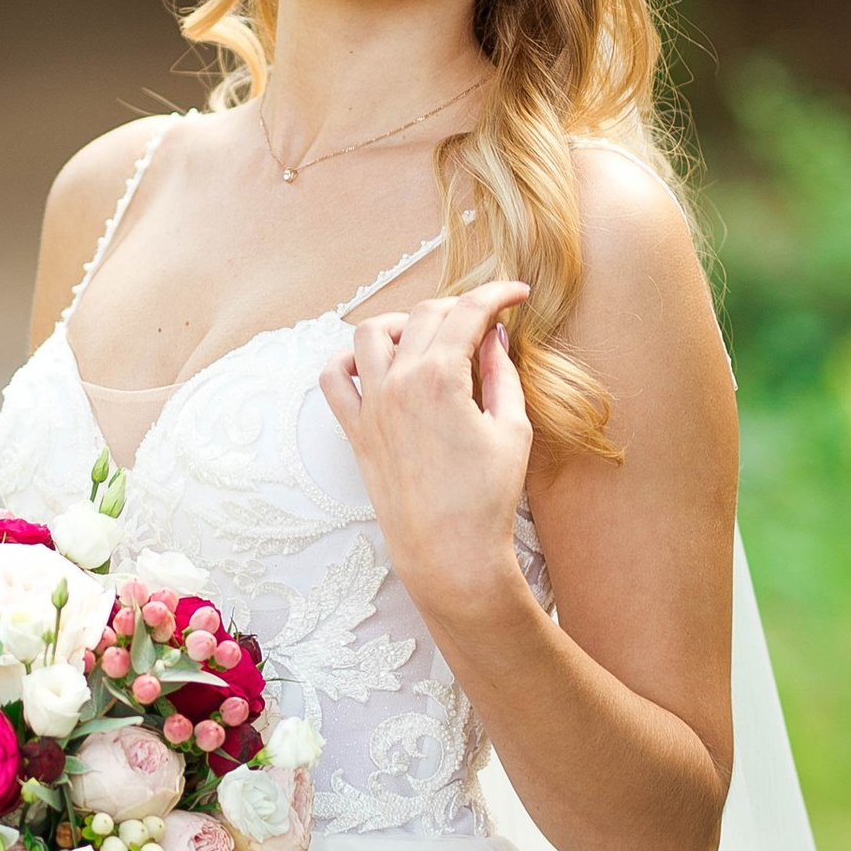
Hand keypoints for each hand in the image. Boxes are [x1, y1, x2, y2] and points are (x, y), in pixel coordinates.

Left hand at [320, 279, 534, 628]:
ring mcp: (370, 406)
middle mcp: (397, 384)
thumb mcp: (512, 429)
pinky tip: (376, 363)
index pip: (467, 312)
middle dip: (458, 307)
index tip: (516, 294)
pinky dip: (349, 359)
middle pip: (423, 315)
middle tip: (483, 320)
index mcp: (440, 378)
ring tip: (428, 336)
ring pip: (369, 334)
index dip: (496, 295)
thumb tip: (494, 337)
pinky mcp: (355, 431)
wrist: (449, 555)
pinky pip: (334, 379)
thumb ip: (501, 374)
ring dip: (400, 322)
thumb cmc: (486, 499)